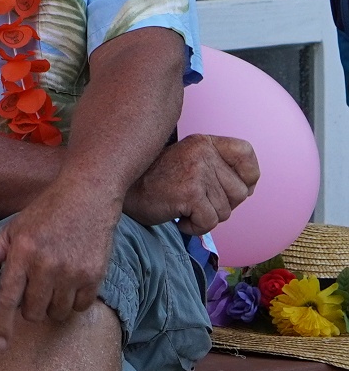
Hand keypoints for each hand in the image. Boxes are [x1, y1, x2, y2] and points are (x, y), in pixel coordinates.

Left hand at [0, 179, 118, 349]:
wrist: (87, 196)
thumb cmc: (44, 214)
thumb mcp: (10, 231)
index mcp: (21, 253)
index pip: (7, 298)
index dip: (2, 325)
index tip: (0, 345)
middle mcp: (47, 265)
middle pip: (32, 311)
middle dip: (29, 308)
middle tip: (33, 287)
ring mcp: (72, 272)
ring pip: (57, 313)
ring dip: (51, 307)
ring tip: (52, 285)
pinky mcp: (94, 275)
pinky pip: (80, 307)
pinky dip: (74, 303)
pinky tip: (70, 284)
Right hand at [123, 134, 257, 234]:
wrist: (121, 192)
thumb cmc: (154, 182)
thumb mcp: (188, 162)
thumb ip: (216, 167)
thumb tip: (249, 189)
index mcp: (203, 142)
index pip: (245, 153)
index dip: (248, 176)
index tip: (230, 188)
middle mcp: (202, 152)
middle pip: (240, 192)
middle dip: (222, 204)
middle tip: (194, 201)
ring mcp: (197, 172)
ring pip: (226, 211)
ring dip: (206, 218)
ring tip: (182, 208)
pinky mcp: (190, 193)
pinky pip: (210, 223)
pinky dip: (195, 228)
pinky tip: (178, 218)